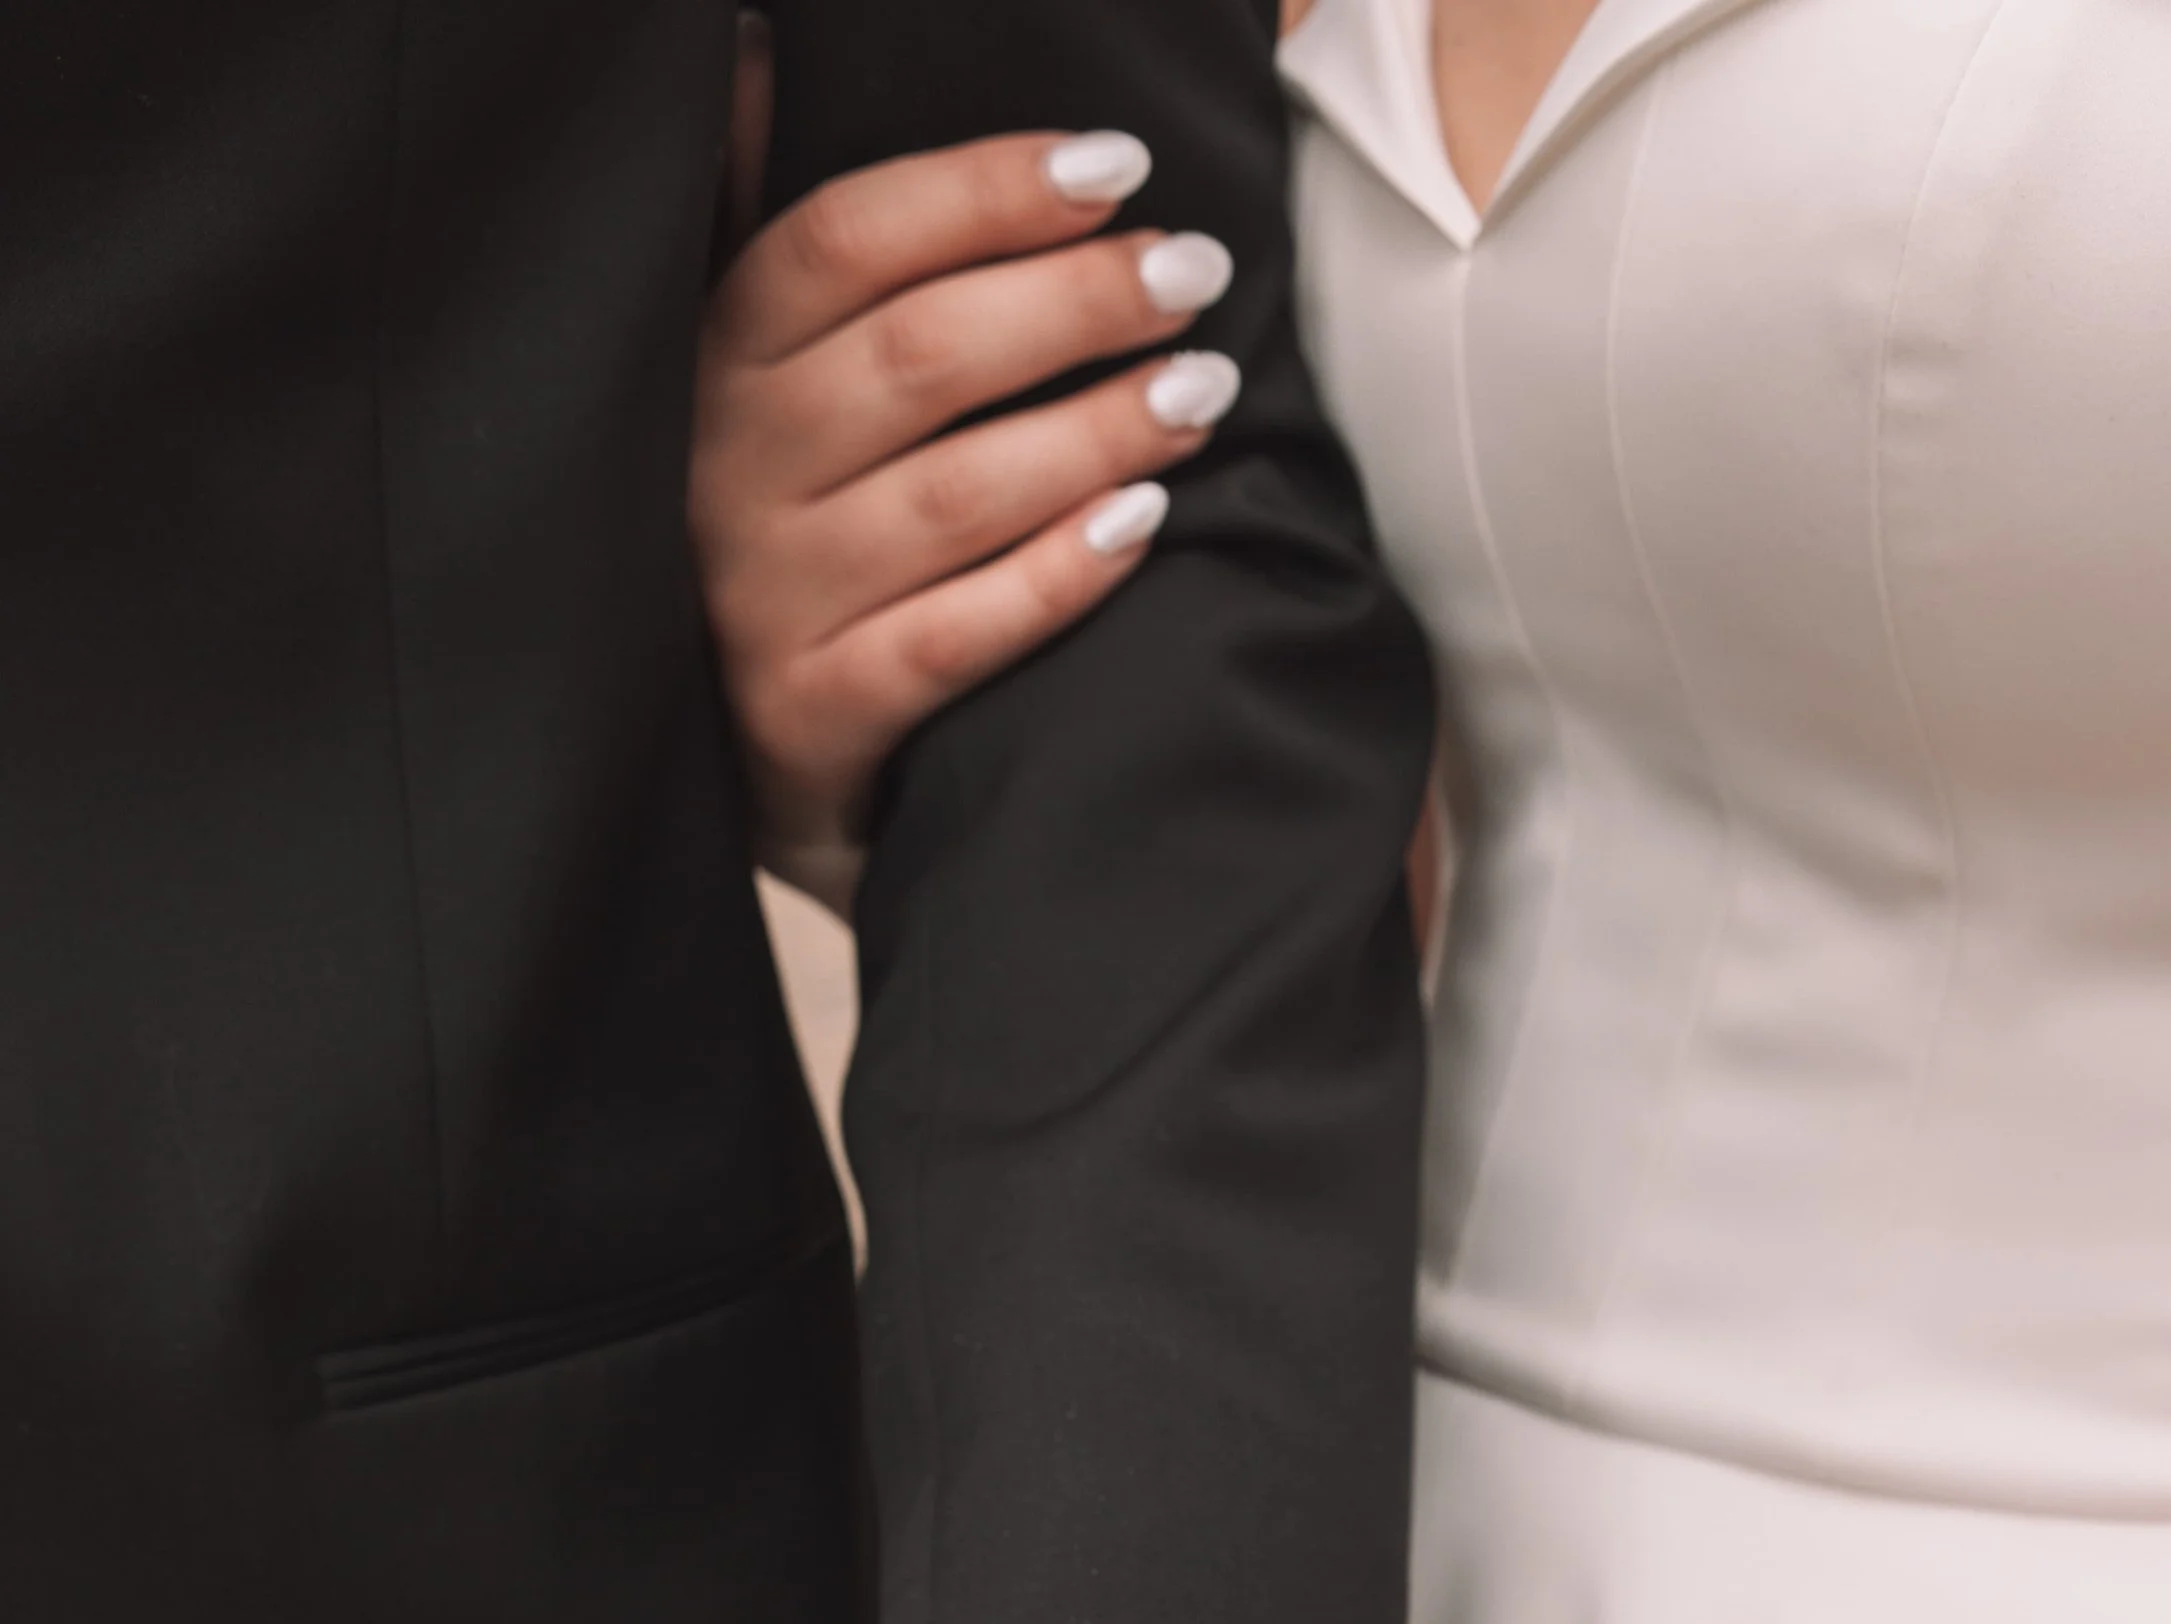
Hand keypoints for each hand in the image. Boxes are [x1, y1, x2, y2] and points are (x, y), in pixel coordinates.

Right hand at [693, 130, 1244, 911]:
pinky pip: (954, 637)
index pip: (846, 239)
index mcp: (714, 359)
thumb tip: (755, 49)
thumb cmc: (790, 528)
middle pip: (921, 356)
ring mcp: (764, 600)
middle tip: (1192, 276)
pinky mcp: (810, 714)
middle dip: (1077, 303)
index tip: (1118, 167)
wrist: (734, 751)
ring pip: (954, 496)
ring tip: (1201, 393)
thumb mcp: (754, 375)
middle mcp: (725, 470)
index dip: (986, 191)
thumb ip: (773, 231)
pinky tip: (1144, 526)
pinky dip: (1056, 578)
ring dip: (1096, 433)